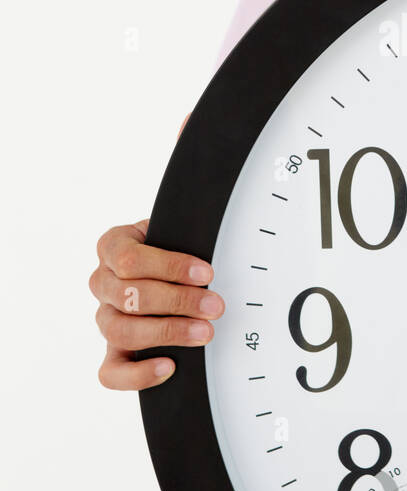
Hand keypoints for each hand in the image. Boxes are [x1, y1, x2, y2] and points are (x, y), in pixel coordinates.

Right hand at [90, 114, 224, 389]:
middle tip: (219, 305)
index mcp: (115, 243)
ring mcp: (106, 319)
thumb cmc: (186, 240)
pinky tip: (172, 368)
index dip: (168, 265)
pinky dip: (137, 374)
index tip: (208, 270)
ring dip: (165, 333)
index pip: (126, 256)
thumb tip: (191, 116)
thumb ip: (188, 162)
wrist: (183, 280)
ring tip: (208, 334)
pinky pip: (109, 373)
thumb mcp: (189, 206)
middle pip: (123, 295)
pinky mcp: (117, 356)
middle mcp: (103, 282)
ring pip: (116, 330)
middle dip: (174, 301)